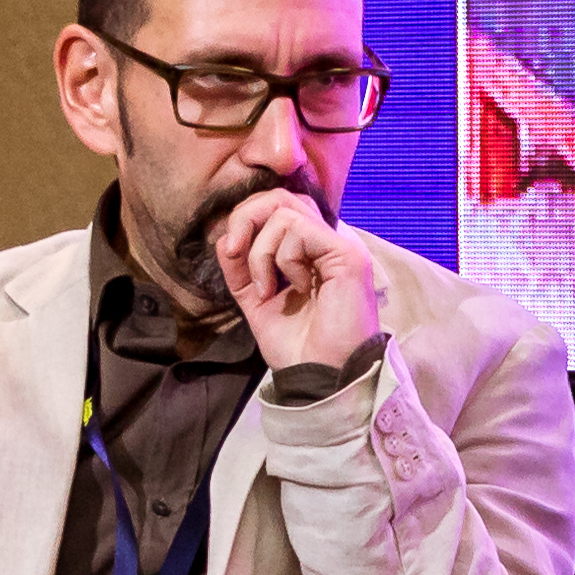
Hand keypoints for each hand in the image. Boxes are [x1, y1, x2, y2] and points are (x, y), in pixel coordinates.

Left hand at [211, 187, 383, 377]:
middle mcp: (329, 242)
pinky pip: (299, 230)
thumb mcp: (256, 300)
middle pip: (282, 195)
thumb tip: (226, 238)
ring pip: (285, 211)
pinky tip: (295, 288)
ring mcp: (341, 246)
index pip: (278, 206)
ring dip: (260, 251)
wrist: (321, 378)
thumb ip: (241, 268)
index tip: (232, 253)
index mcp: (311, 251)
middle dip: (246, 217)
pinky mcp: (347, 255)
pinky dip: (283, 258)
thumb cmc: (297, 347)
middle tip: (236, 252)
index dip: (248, 219)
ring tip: (267, 288)